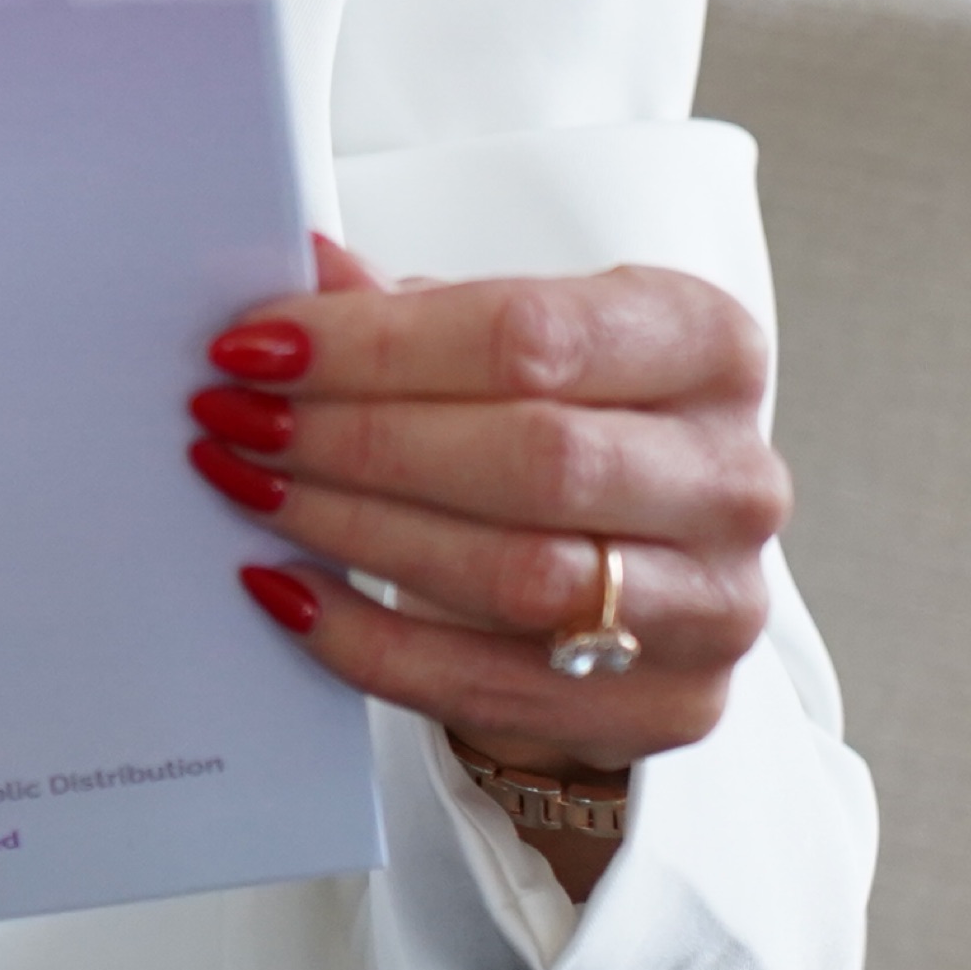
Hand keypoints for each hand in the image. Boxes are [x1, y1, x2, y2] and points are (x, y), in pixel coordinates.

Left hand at [187, 236, 785, 898]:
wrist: (641, 582)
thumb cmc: (566, 432)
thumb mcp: (512, 346)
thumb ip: (415, 309)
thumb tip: (305, 263)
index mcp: (706, 347)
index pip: (533, 334)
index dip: (377, 344)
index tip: (256, 347)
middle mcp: (732, 477)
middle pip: (531, 457)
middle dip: (357, 440)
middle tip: (238, 424)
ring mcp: (715, 604)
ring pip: (516, 574)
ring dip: (354, 531)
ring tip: (250, 491)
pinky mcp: (671, 705)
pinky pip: (488, 683)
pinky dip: (368, 640)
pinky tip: (288, 590)